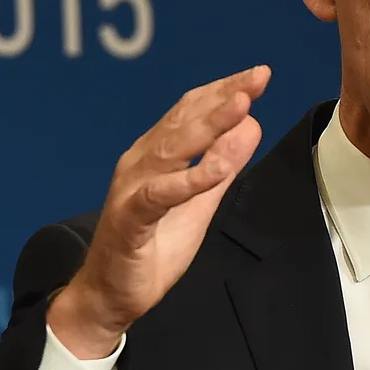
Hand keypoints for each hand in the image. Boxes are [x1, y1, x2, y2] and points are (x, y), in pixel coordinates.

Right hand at [49, 65, 271, 357]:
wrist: (110, 296)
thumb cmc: (153, 246)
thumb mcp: (201, 202)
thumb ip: (223, 164)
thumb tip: (251, 125)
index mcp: (156, 155)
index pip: (191, 112)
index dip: (224, 91)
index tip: (259, 74)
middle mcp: (141, 162)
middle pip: (184, 121)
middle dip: (223, 97)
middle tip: (257, 77)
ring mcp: (132, 188)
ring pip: (172, 149)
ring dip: (209, 125)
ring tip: (242, 106)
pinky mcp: (130, 219)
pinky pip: (160, 195)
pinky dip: (189, 180)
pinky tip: (216, 170)